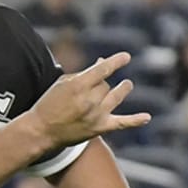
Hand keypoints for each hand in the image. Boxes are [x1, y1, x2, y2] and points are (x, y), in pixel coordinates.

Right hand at [21, 52, 150, 149]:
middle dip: (101, 83)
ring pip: (115, 96)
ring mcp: (96, 115)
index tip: (126, 56)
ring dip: (122, 90)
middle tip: (92, 88)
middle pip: (106, 85)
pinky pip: (122, 123)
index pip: (103, 69)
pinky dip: (135, 120)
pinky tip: (146, 117)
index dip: (116, 62)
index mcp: (78, 86)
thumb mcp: (63, 83)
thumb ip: (84, 73)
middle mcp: (90, 100)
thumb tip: (103, 63)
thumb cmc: (49, 103)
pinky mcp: (100, 128)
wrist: (41, 131)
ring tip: (126, 85)